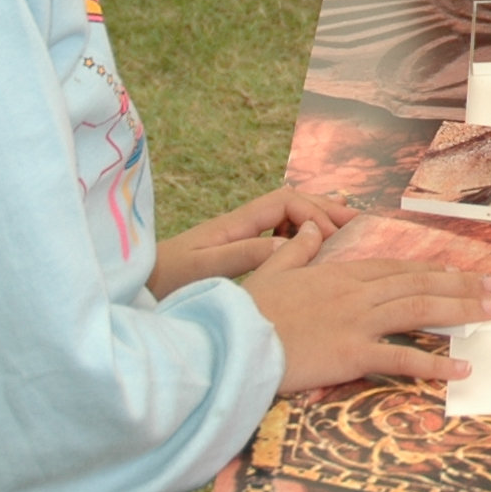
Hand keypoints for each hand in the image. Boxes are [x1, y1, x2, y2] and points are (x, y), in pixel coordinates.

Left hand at [149, 185, 357, 297]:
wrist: (131, 290)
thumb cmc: (162, 282)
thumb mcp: (202, 270)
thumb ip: (244, 255)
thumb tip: (292, 244)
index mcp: (234, 223)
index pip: (285, 202)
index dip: (311, 214)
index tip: (328, 238)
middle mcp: (238, 224)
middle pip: (291, 203)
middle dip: (325, 209)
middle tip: (359, 223)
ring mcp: (237, 237)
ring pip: (286, 218)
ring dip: (316, 219)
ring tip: (346, 231)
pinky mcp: (235, 253)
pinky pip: (277, 236)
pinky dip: (300, 236)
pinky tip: (314, 251)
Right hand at [240, 223, 490, 393]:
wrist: (230, 341)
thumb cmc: (247, 313)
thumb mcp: (273, 272)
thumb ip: (296, 249)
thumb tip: (309, 227)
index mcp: (339, 274)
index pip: (396, 268)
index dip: (430, 270)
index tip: (457, 271)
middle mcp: (355, 293)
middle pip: (417, 284)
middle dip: (460, 285)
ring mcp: (356, 321)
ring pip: (418, 310)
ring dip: (459, 311)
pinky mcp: (352, 353)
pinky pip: (401, 358)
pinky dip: (435, 364)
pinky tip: (461, 369)